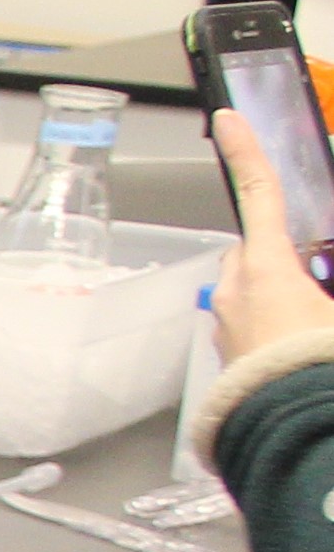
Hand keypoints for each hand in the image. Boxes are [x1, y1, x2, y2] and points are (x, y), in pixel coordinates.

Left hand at [210, 109, 333, 365]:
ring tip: (315, 322)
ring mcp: (228, 324)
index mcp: (268, 267)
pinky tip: (299, 345)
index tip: (230, 118)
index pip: (259, 193)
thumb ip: (324, 275)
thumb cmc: (319, 365)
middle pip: (256, 250)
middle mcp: (237, 290)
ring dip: (278, 293)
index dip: (247, 152)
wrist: (295, 433)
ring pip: (252, 289)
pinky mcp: (227, 355)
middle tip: (319, 280)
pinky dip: (273, 325)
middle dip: (282, 254)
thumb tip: (319, 277)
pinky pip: (250, 324)